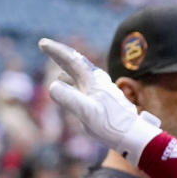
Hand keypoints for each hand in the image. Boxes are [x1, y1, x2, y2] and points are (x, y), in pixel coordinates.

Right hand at [38, 38, 161, 163]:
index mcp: (94, 80)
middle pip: (75, 63)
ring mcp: (100, 89)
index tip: (42, 43)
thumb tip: (53, 85)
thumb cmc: (111, 125)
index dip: (56, 51)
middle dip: (59, 55)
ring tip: (57, 63)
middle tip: (44, 45)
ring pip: (79, 73)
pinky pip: (82, 83)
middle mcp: (97, 81)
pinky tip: (68, 84)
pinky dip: (72, 79)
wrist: (133, 134)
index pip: (72, 60)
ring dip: (66, 66)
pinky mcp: (102, 99)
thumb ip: (70, 99)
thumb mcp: (88, 113)